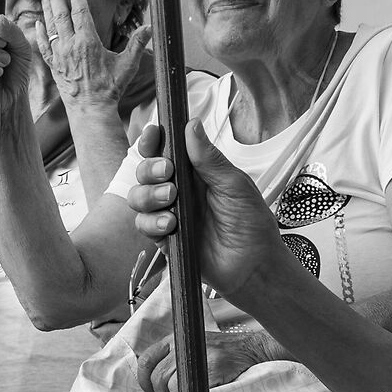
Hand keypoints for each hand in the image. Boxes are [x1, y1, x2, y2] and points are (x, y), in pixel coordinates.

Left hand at [39, 0, 148, 114]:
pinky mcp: (54, 66)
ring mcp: (60, 56)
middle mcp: (71, 46)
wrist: (91, 109)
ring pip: (51, 27)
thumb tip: (150, 28)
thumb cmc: (109, 89)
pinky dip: (40, 34)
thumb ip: (137, 44)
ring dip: (47, 10)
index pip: (81, 13)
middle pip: (61, 16)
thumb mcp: (127, 65)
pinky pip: (44, 46)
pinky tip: (38, 24)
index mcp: (88, 42)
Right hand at [126, 123, 290, 298]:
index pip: (165, 150)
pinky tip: (171, 224)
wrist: (253, 267)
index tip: (153, 135)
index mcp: (196, 172)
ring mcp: (170, 213)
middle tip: (168, 173)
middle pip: (145, 171)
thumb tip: (191, 124)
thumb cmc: (251, 223)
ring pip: (138, 197)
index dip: (153, 141)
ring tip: (171, 200)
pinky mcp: (164, 238)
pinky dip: (152, 222)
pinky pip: (144, 225)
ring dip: (149, 195)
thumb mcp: (234, 185)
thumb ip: (209, 158)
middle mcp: (179, 190)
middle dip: (150, 169)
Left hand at [141, 326, 275, 391]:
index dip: (145, 381)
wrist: (251, 349)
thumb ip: (173, 359)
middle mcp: (184, 343)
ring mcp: (198, 355)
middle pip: (157, 377)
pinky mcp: (212, 366)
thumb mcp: (193, 347)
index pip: (146, 360)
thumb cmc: (223, 353)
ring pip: (172, 386)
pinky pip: (192, 390)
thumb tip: (154, 385)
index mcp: (176, 338)